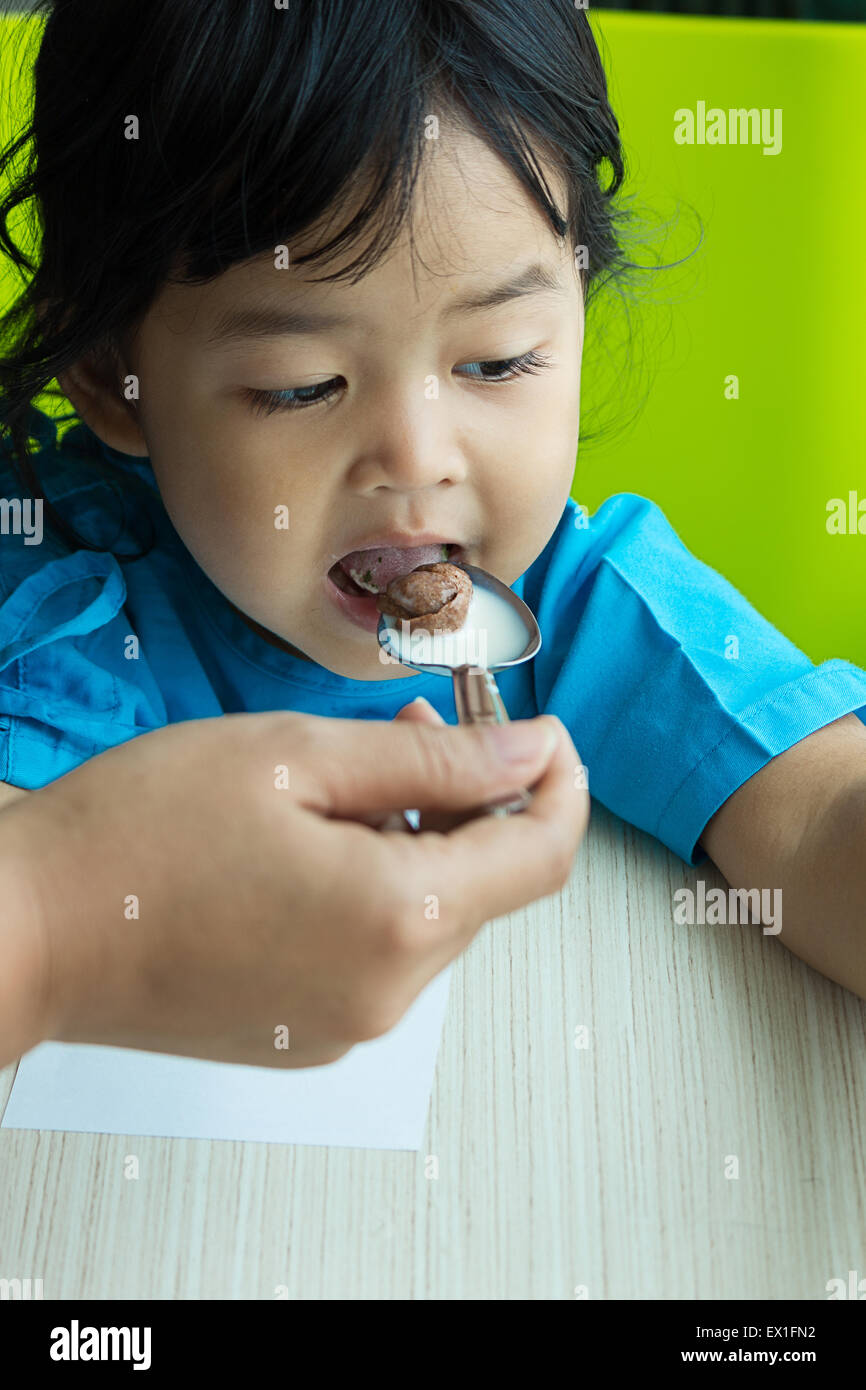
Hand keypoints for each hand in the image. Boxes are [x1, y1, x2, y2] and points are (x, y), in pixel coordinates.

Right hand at [0, 708, 587, 1069]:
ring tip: (346, 780)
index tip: (544, 732)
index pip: (543, 855)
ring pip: (434, 917)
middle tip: (416, 724)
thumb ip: (431, 760)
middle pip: (488, 886)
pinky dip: (378, 892)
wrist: (33, 930)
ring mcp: (349, 1023)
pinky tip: (314, 845)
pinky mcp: (310, 1033)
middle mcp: (389, 991)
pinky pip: (383, 954)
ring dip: (421, 843)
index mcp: (399, 917)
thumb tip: (530, 752)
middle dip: (474, 800)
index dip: (560, 784)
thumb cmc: (142, 833)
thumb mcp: (295, 758)